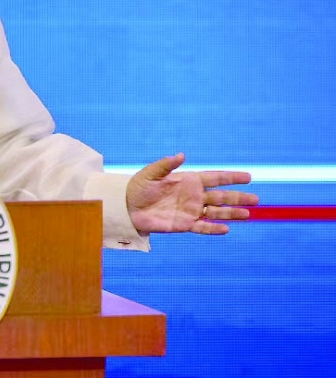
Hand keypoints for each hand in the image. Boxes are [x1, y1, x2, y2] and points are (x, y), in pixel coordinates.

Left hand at [126, 153, 258, 234]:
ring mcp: (190, 210)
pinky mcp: (184, 224)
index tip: (248, 177)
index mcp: (188, 180)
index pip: (214, 178)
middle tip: (256, 199)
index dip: (231, 177)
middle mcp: (193, 196)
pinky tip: (226, 228)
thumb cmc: (139, 187)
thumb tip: (181, 155)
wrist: (128, 207)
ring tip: (248, 214)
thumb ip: (166, 165)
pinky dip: (213, 228)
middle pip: (221, 197)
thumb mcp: (151, 173)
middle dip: (238, 197)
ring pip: (216, 212)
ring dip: (232, 213)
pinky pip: (202, 227)